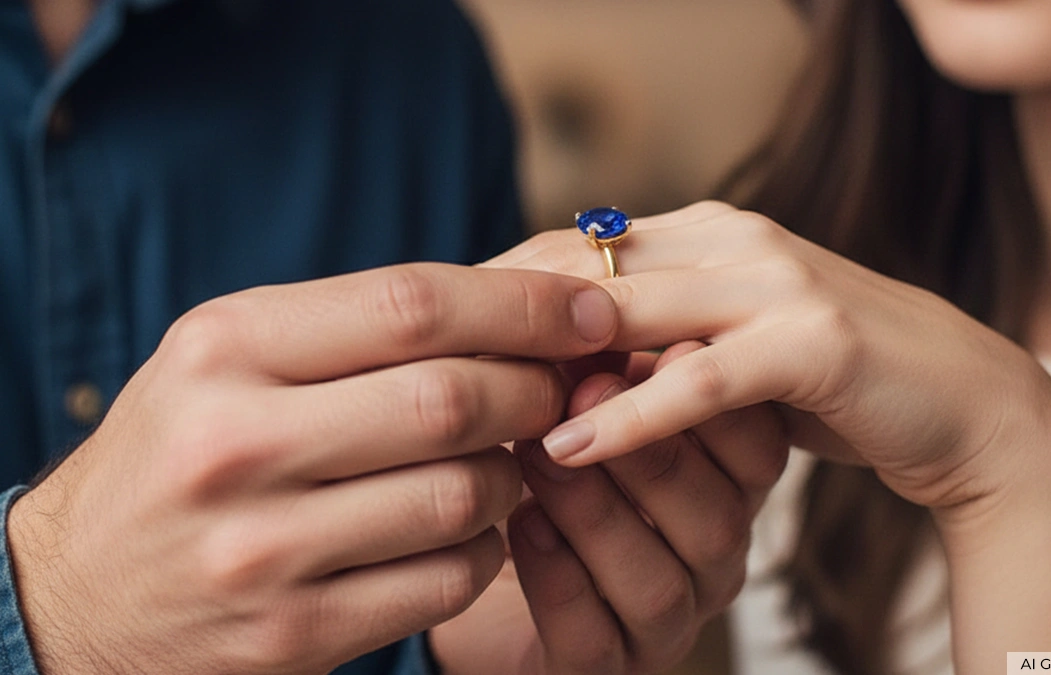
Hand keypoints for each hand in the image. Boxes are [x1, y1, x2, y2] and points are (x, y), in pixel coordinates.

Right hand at [8, 264, 617, 674]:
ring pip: (464, 496)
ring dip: (513, 476)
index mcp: (224, 348)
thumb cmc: (182, 454)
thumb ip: (360, 331)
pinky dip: (483, 551)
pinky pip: (447, 579)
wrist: (73, 594)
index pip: (412, 305)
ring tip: (497, 465)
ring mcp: (262, 549)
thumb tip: (524, 312)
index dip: (525, 305)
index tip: (593, 310)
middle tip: (555, 390)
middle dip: (534, 390)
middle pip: (451, 400)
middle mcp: (234, 444)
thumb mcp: (234, 362)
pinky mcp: (292, 634)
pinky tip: (460, 534)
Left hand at [487, 203, 1050, 660]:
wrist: (962, 402)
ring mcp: (774, 282)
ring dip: (547, 364)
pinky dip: (629, 414)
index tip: (433, 344)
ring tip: (473, 415)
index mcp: (706, 232)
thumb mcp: (729, 351)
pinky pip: (700, 379)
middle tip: (424, 377)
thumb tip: (560, 361)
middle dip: (500, 322)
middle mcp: (733, 238)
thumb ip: (659, 341)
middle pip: (581, 268)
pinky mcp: (811, 341)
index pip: (572, 248)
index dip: (497, 292)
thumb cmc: (834, 381)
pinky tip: (568, 447)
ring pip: (630, 315)